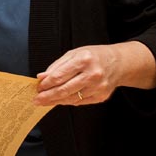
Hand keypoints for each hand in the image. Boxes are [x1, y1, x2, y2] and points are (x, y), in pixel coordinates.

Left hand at [32, 42, 155, 106]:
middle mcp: (92, 74)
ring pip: (71, 98)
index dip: (46, 84)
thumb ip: (57, 66)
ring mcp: (98, 87)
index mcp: (84, 60)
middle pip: (64, 89)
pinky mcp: (101, 96)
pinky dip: (68, 101)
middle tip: (37, 99)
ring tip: (45, 101)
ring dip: (56, 101)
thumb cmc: (94, 57)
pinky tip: (60, 100)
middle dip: (48, 96)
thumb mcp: (74, 54)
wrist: (118, 63)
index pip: (60, 75)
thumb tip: (41, 77)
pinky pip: (80, 102)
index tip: (38, 87)